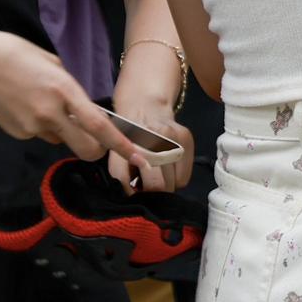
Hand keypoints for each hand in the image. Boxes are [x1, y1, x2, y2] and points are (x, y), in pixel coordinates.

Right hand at [0, 30, 138, 164]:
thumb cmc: (14, 53)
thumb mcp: (52, 63)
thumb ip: (70, 88)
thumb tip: (85, 107)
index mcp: (63, 90)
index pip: (99, 126)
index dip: (121, 145)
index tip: (138, 157)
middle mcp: (50, 113)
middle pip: (86, 149)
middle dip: (96, 149)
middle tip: (95, 138)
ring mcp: (32, 127)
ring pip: (60, 140)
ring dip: (62, 130)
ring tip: (40, 101)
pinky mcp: (17, 133)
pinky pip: (39, 135)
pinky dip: (40, 126)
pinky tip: (24, 105)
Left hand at [108, 56, 193, 193]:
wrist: (145, 104)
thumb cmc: (128, 133)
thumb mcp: (115, 151)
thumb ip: (121, 174)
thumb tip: (134, 198)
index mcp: (126, 142)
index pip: (128, 180)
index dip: (131, 192)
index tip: (134, 192)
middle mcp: (150, 137)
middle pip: (157, 185)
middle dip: (152, 192)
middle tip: (148, 187)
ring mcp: (171, 136)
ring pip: (173, 184)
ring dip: (165, 186)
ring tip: (158, 175)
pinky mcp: (186, 136)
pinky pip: (184, 178)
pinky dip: (177, 179)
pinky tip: (169, 167)